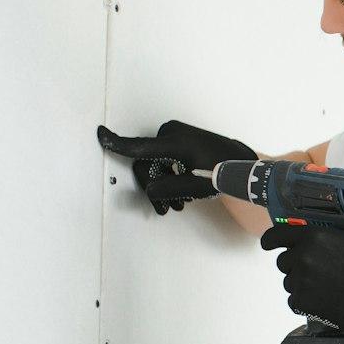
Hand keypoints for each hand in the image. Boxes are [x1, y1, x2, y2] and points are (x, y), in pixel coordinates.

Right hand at [98, 119, 255, 213]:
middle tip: (166, 209)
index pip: (139, 146)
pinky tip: (181, 192)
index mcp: (175, 143)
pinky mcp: (182, 138)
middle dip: (154, 187)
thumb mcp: (196, 187)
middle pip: (147, 162)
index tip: (101, 134)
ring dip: (163, 184)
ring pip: (156, 162)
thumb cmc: (223, 172)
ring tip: (179, 204)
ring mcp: (177, 134)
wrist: (242, 163)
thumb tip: (149, 188)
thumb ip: (169, 188)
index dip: (116, 143)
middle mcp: (173, 134)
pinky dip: (170, 174)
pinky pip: (166, 157)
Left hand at [261, 222, 343, 337]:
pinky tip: (323, 298)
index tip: (268, 244)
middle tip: (314, 269)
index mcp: (314, 236)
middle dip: (294, 264)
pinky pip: (293, 299)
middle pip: (282, 261)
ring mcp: (301, 280)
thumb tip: (336, 220)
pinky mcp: (302, 300)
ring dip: (300, 283)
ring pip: (288, 281)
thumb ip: (341, 227)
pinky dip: (305, 300)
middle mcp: (303, 256)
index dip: (270, 240)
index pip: (276, 235)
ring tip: (323, 285)